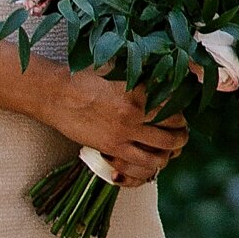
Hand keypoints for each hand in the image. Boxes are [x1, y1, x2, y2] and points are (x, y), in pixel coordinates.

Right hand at [37, 65, 188, 185]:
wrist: (56, 94)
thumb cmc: (85, 80)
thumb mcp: (118, 73)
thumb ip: (142, 81)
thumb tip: (165, 83)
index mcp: (140, 91)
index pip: (175, 107)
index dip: (182, 113)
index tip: (181, 116)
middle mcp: (136, 112)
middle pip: (174, 130)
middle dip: (181, 134)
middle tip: (180, 134)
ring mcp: (124, 133)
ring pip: (163, 150)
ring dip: (171, 152)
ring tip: (171, 150)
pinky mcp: (112, 148)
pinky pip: (142, 164)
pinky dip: (152, 165)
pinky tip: (152, 161)